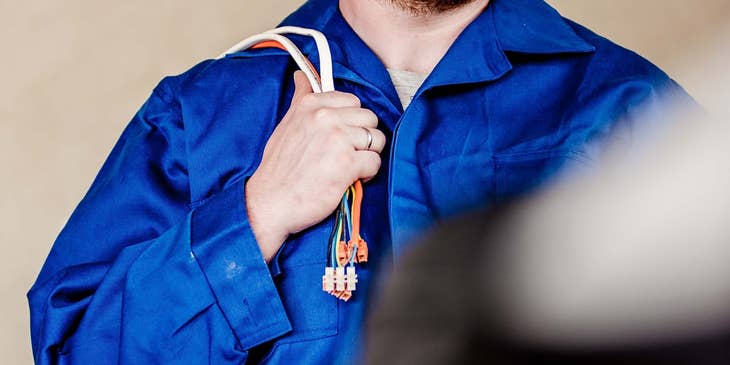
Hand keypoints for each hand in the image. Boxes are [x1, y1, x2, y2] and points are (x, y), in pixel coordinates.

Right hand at [246, 71, 385, 261]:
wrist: (270, 202)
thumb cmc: (279, 168)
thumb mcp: (286, 124)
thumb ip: (301, 98)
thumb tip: (302, 75)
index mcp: (311, 104)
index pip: (353, 101)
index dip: (350, 122)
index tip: (339, 137)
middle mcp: (325, 117)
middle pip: (369, 119)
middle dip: (362, 138)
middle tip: (345, 154)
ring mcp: (338, 139)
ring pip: (376, 139)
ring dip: (367, 155)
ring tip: (348, 167)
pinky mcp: (347, 163)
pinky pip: (375, 162)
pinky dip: (367, 174)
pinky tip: (349, 179)